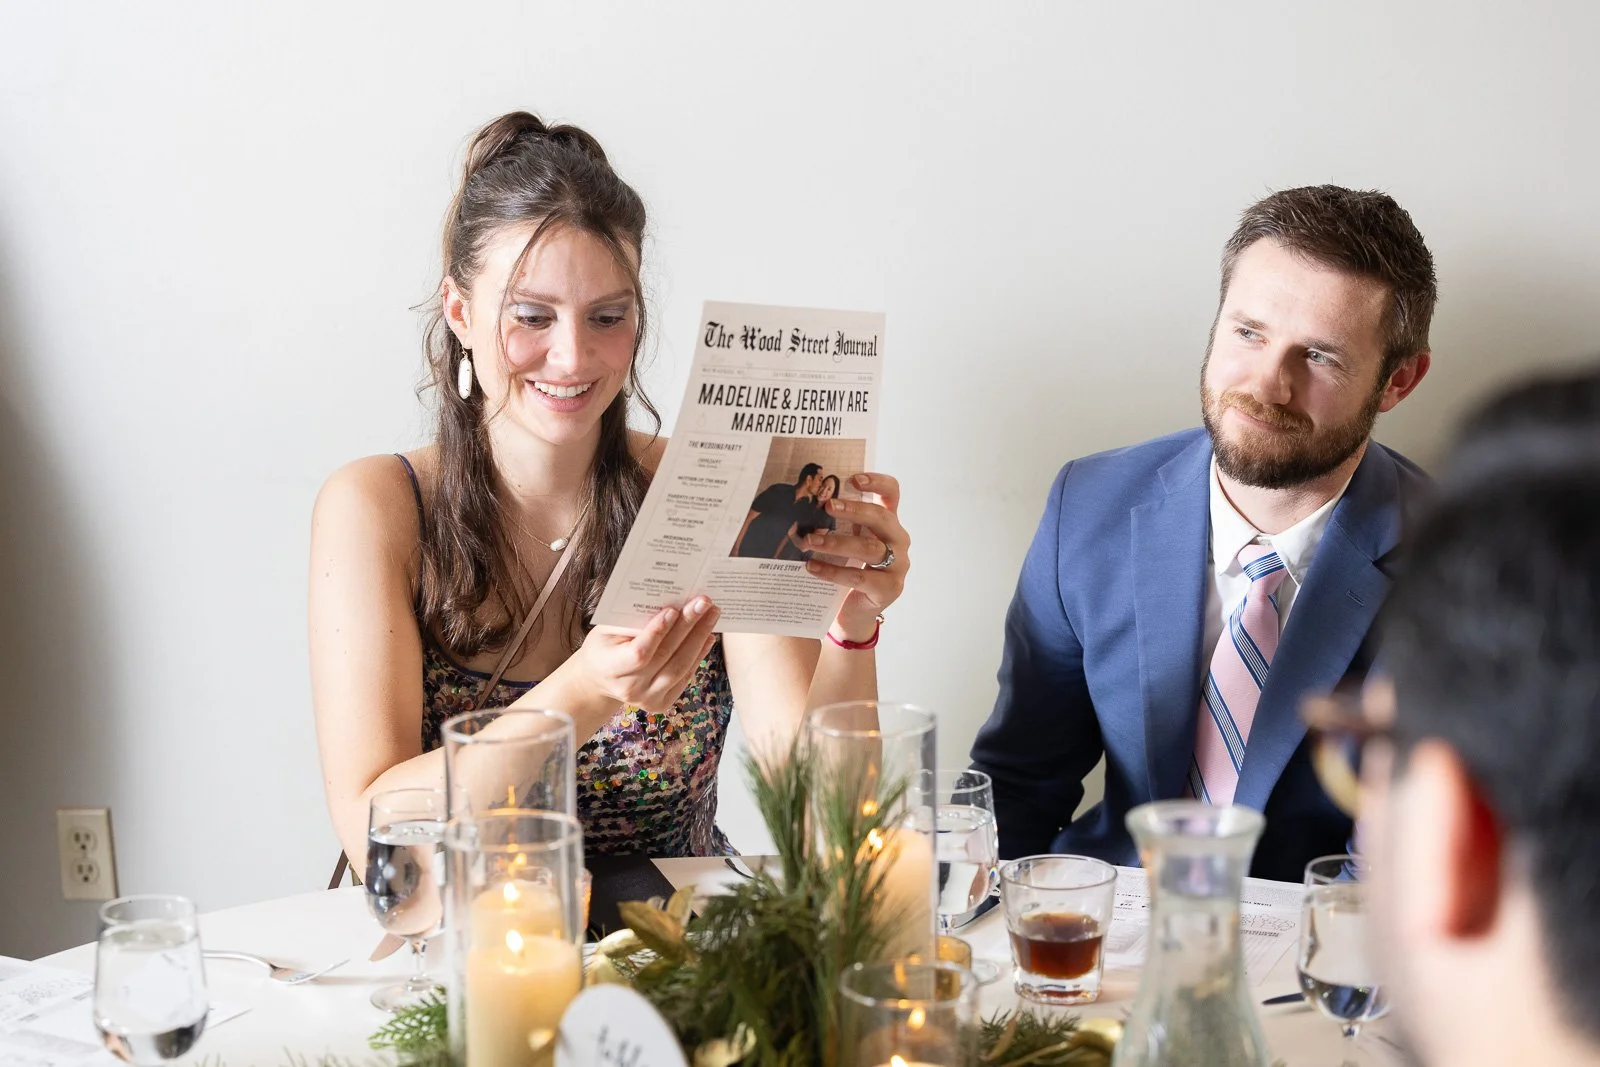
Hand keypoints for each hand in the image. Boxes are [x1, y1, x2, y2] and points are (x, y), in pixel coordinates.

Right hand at [572, 597, 720, 711]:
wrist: (600, 678)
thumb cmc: (604, 646)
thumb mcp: (607, 630)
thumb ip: (631, 620)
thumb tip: (667, 601)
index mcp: (611, 668)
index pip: (639, 653)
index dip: (657, 632)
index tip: (673, 610)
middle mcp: (630, 688)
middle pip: (666, 656)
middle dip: (687, 626)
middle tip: (704, 602)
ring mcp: (647, 698)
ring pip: (680, 667)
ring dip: (699, 638)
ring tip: (711, 614)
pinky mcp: (662, 702)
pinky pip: (685, 676)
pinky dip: (699, 655)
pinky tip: (708, 635)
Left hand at [803, 472, 908, 641]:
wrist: (852, 614)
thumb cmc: (848, 571)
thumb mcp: (846, 543)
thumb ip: (838, 525)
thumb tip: (803, 506)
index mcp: (888, 523)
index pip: (891, 494)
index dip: (876, 482)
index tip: (853, 479)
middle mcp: (898, 541)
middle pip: (880, 518)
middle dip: (852, 509)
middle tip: (827, 506)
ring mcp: (897, 565)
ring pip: (868, 548)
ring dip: (836, 542)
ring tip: (810, 541)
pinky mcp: (888, 588)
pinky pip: (859, 576)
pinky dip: (833, 571)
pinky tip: (812, 567)